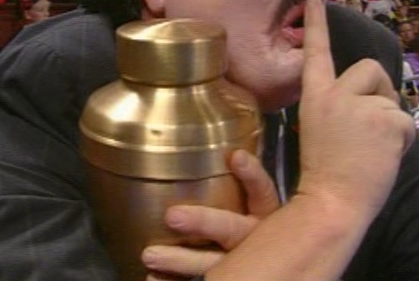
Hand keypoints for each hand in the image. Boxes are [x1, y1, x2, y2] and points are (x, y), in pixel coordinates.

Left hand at [141, 150, 278, 279]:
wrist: (268, 264)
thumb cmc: (255, 229)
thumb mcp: (255, 205)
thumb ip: (242, 184)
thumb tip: (224, 151)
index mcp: (266, 214)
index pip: (262, 191)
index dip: (251, 174)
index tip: (235, 156)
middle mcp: (258, 238)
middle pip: (232, 229)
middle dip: (203, 222)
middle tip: (172, 215)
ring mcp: (246, 260)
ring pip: (215, 262)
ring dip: (180, 260)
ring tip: (149, 254)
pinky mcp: (234, 275)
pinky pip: (207, 280)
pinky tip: (154, 278)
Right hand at [296, 0, 414, 216]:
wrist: (332, 201)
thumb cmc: (325, 172)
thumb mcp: (320, 129)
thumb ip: (340, 106)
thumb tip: (370, 98)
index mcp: (315, 97)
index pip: (316, 53)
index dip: (315, 25)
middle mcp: (337, 94)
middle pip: (370, 68)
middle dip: (379, 90)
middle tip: (374, 119)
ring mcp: (363, 106)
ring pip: (392, 100)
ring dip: (390, 121)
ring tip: (374, 148)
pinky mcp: (387, 120)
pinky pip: (406, 121)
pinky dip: (401, 139)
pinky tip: (385, 156)